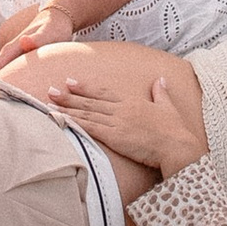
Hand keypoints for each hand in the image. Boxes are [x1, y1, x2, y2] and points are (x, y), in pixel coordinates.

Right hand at [0, 3, 75, 87]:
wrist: (57, 18)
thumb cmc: (53, 27)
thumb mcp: (48, 33)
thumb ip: (37, 39)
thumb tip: (23, 41)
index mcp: (14, 48)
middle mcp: (10, 52)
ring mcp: (14, 55)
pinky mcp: (20, 59)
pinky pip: (8, 72)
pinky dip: (3, 82)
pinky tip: (3, 93)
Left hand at [45, 63, 207, 175]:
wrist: (176, 145)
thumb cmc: (174, 129)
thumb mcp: (167, 106)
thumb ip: (161, 93)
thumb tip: (160, 80)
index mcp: (132, 102)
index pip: (104, 93)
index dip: (86, 88)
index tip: (71, 82)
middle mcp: (121, 109)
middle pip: (90, 101)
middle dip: (70, 95)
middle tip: (52, 89)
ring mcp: (117, 122)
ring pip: (87, 113)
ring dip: (67, 108)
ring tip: (50, 103)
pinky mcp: (114, 136)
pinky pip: (90, 128)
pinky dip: (74, 123)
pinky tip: (62, 120)